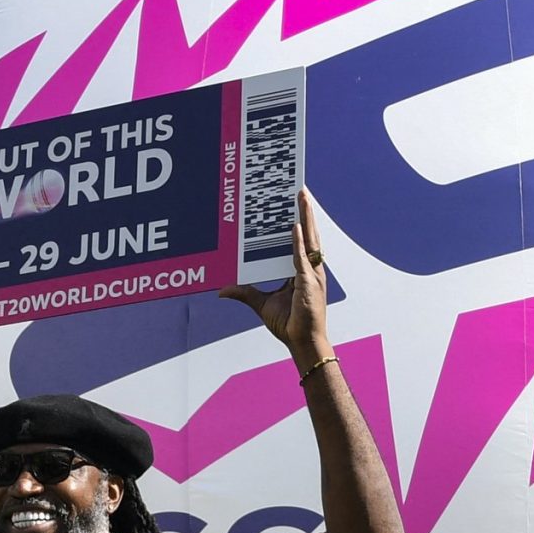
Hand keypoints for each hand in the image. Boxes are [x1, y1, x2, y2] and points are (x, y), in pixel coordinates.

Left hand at [219, 187, 331, 364]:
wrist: (302, 342)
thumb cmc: (289, 324)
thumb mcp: (261, 304)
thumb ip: (244, 292)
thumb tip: (222, 290)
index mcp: (301, 270)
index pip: (300, 241)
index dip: (299, 222)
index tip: (294, 204)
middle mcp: (309, 268)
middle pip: (308, 233)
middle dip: (305, 211)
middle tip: (300, 189)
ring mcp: (311, 274)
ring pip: (309, 239)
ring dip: (306, 217)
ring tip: (302, 197)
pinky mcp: (307, 282)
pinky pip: (302, 257)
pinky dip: (299, 241)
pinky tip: (295, 225)